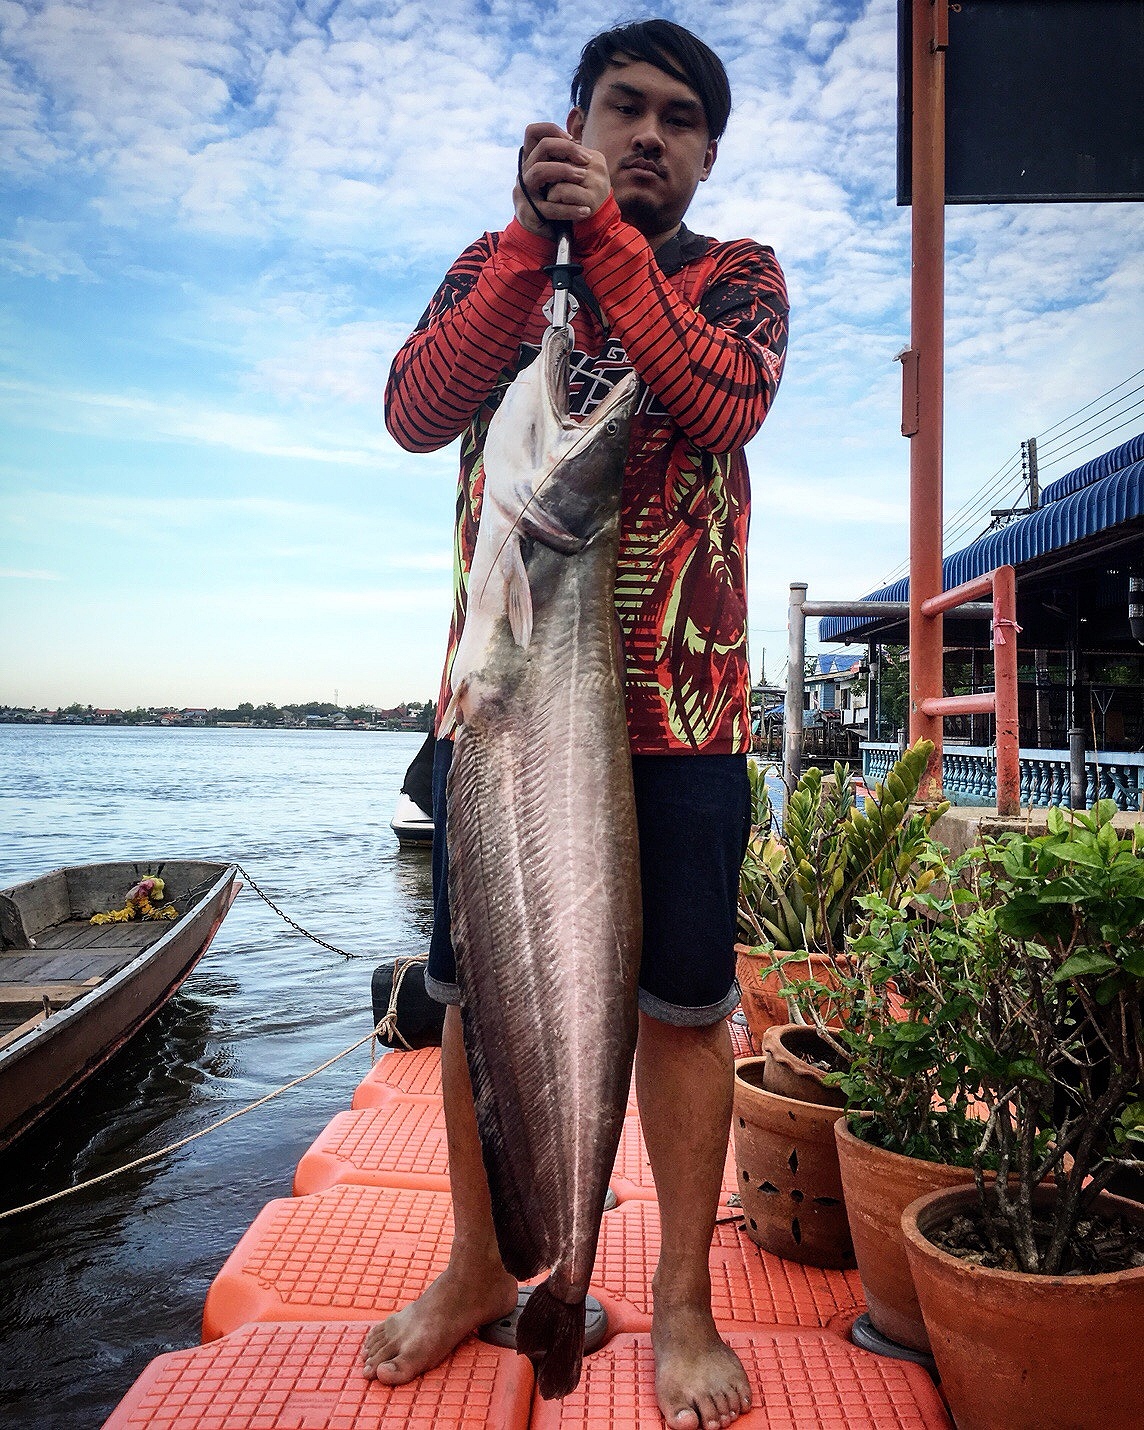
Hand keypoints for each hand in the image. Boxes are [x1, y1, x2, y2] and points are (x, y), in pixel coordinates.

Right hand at [514, 122, 610, 237]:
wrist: (541, 235)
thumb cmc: (553, 202)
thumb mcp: (556, 178)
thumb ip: (562, 161)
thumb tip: (577, 142)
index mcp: (531, 162)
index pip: (533, 132)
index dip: (552, 130)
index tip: (573, 140)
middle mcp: (524, 173)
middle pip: (541, 148)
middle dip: (567, 149)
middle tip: (586, 160)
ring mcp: (524, 193)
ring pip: (539, 171)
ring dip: (564, 171)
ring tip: (583, 177)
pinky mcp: (529, 213)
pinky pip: (549, 207)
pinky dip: (569, 209)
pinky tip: (585, 211)